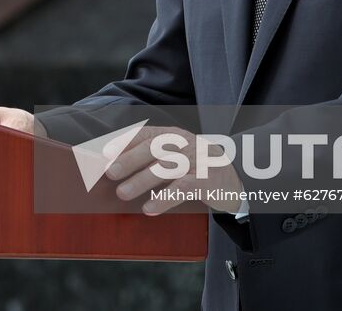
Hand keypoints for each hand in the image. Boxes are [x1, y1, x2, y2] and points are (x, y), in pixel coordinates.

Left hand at [105, 126, 242, 214]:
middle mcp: (184, 144)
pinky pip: (183, 188)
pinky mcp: (207, 180)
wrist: (236, 180)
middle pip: (153, 148)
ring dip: (141, 181)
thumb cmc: (197, 168)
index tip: (104, 152)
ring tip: (123, 193)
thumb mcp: (176, 156)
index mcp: (173, 136)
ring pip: (165, 168)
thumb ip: (152, 158)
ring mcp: (197, 161)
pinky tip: (150, 208)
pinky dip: (164, 198)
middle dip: (129, 159)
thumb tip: (115, 166)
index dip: (125, 142)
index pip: (146, 134)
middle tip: (110, 172)